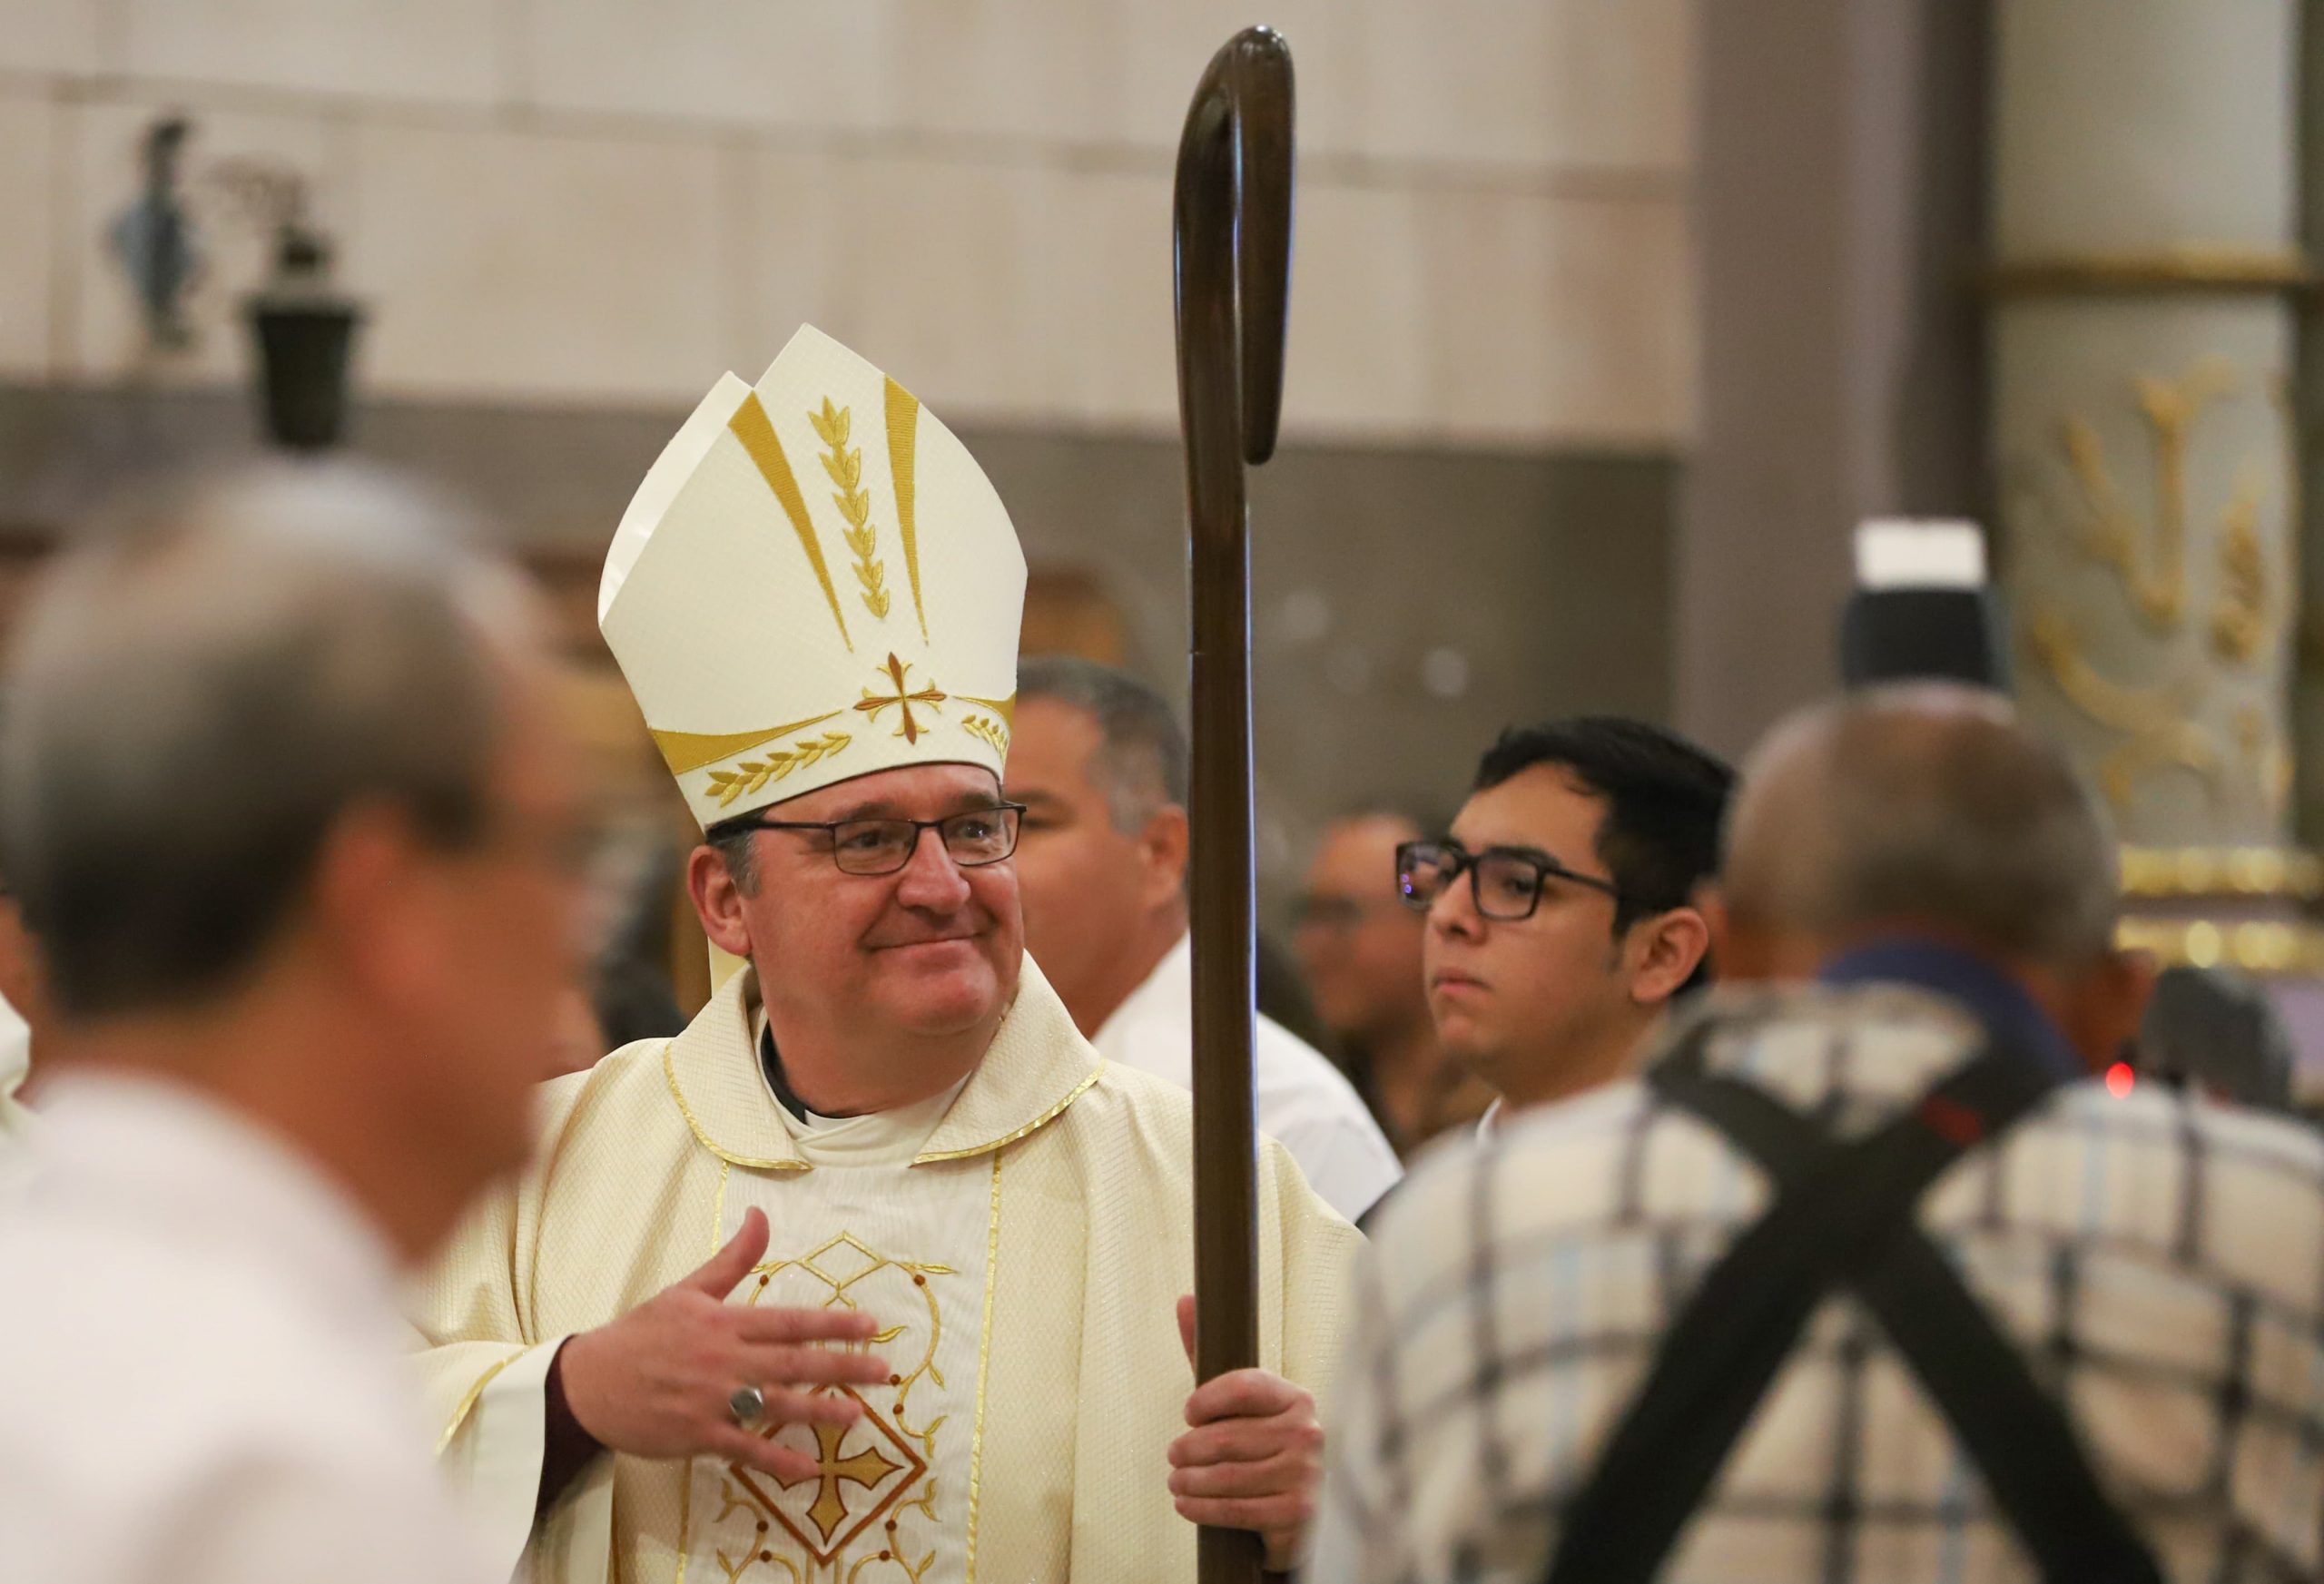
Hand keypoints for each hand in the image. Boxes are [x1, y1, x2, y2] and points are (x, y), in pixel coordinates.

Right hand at [558, 1207, 890, 1482]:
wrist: (588, 1383)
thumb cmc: (641, 1334)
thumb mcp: (687, 1290)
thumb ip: (733, 1260)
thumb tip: (761, 1215)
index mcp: (723, 1323)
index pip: (788, 1321)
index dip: (831, 1323)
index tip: (870, 1325)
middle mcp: (724, 1361)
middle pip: (792, 1362)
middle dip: (841, 1366)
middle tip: (883, 1370)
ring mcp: (712, 1402)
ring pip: (776, 1405)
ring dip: (819, 1412)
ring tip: (858, 1416)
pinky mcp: (699, 1437)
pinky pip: (745, 1450)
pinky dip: (776, 1460)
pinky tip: (808, 1469)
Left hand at [1167, 1294, 1322, 1572]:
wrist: (1295, 1512)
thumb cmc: (1259, 1450)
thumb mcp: (1236, 1403)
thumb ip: (1208, 1354)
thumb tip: (1186, 1300)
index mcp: (1295, 1398)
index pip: (1243, 1386)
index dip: (1206, 1400)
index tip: (1189, 1413)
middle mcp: (1308, 1432)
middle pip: (1227, 1437)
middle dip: (1188, 1449)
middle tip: (1173, 1456)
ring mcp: (1306, 1474)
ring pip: (1227, 1475)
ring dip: (1190, 1481)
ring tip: (1177, 1481)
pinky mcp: (1299, 1513)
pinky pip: (1235, 1509)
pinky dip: (1202, 1508)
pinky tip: (1187, 1505)